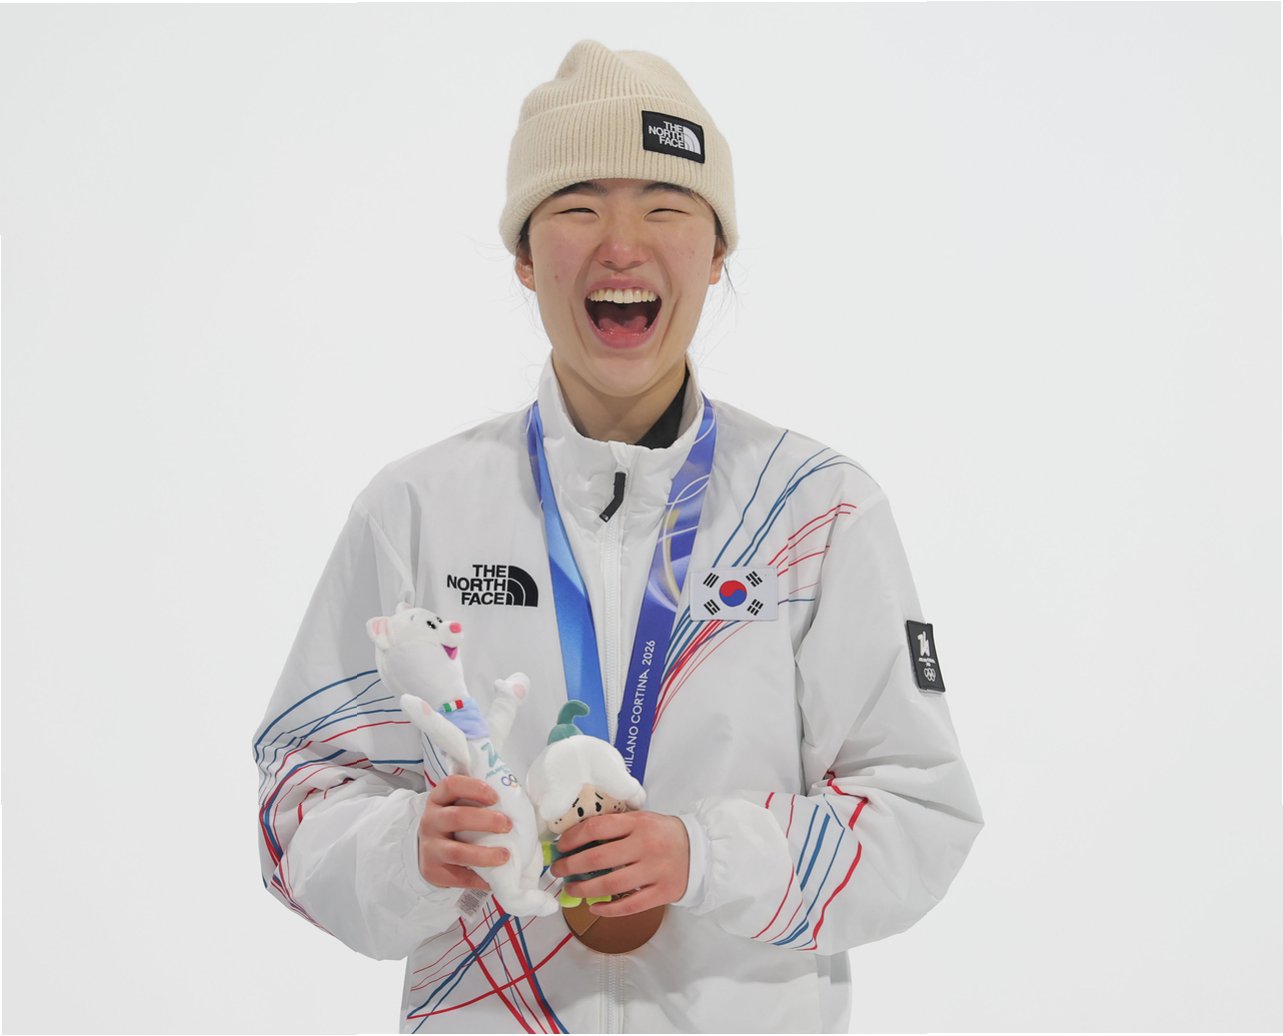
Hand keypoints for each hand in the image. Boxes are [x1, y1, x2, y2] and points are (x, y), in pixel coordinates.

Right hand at [418, 775, 511, 889]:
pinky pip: (458, 877)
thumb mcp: (457, 805)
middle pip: (457, 817)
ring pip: (457, 852)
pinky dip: (479, 879)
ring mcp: (429, 847)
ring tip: (505, 856)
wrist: (428, 851)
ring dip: (484, 855)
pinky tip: (494, 879)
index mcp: (438, 799)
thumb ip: (477, 800)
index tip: (495, 797)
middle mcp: (430, 821)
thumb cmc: (454, 824)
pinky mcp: (432, 871)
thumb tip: (515, 801)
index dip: (474, 788)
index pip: (451, 785)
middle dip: (486, 821)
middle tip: (508, 825)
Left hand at [549, 810, 688, 916]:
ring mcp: (654, 871)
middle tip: (558, 870)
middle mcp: (645, 846)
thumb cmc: (663, 833)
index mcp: (638, 823)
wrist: (700, 850)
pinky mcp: (662, 893)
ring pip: (610, 885)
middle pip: (598, 858)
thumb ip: (616, 825)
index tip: (560, 847)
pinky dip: (608, 909)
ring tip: (570, 890)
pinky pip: (630, 906)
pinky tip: (594, 907)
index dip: (573, 838)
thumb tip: (576, 838)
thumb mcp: (642, 819)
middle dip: (570, 866)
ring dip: (584, 890)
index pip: (597, 828)